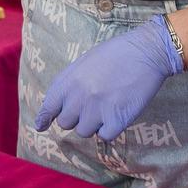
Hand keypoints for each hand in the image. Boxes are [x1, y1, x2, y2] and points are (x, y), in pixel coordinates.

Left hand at [33, 16, 182, 141]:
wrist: (146, 52)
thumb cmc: (117, 54)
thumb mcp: (85, 63)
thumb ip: (70, 84)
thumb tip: (60, 106)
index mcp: (68, 81)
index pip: (49, 107)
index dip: (44, 118)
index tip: (41, 126)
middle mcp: (78, 97)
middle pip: (66, 123)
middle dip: (78, 117)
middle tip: (93, 105)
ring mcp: (96, 110)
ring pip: (84, 132)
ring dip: (95, 124)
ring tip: (109, 105)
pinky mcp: (116, 120)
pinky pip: (105, 136)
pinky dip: (111, 128)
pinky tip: (119, 112)